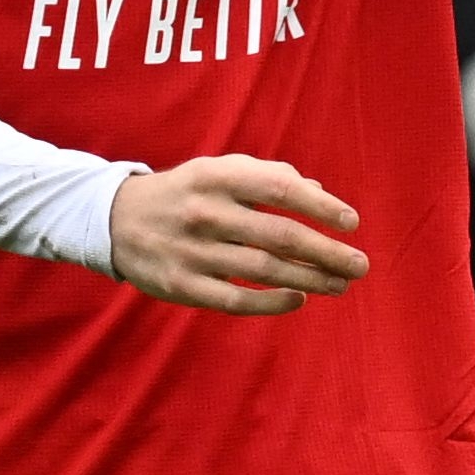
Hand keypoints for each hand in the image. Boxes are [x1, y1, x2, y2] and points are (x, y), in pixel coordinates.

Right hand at [107, 155, 366, 314]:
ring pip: (264, 270)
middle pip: (279, 235)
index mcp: (215, 177)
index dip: (320, 207)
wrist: (115, 220)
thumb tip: (319, 196)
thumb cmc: (185, 192)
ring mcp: (191, 251)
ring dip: (310, 279)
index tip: (351, 222)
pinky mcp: (181, 285)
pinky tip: (298, 299)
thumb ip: (267, 177)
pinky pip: (236, 300)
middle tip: (360, 265)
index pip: (279, 189)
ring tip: (340, 284)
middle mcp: (204, 213)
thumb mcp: (217, 171)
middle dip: (327, 252)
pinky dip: (272, 302)